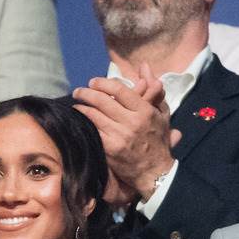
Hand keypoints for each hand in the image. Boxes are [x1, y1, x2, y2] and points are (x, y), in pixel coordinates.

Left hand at [73, 64, 178, 200]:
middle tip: (78, 91)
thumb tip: (144, 66)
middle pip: (102, 100)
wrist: (155, 172)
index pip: (119, 90)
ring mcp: (119, 136)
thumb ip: (153, 89)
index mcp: (145, 111)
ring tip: (77, 103)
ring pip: (94, 115)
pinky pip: (93, 130)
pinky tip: (79, 118)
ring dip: (82, 106)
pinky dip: (84, 121)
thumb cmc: (158, 141)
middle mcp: (132, 122)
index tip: (93, 82)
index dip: (103, 83)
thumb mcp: (162, 113)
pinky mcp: (110, 148)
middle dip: (86, 92)